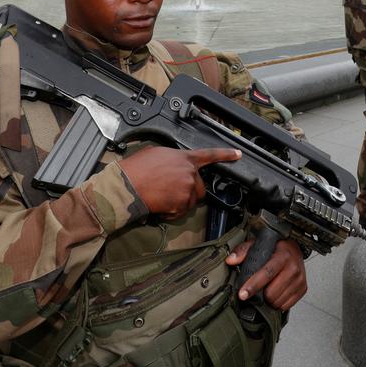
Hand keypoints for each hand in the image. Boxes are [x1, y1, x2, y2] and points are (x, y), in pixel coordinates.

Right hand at [119, 146, 239, 219]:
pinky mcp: (182, 203)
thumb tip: (175, 165)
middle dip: (190, 191)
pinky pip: (181, 212)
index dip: (226, 154)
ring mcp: (187, 188)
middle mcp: (190, 172)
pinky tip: (160, 205)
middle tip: (172, 191)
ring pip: (191, 201)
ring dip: (180, 203)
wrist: (127, 184)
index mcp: (185, 157)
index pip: (210, 155)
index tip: (238, 155)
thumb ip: (174, 159)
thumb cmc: (136, 169)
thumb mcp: (157, 153)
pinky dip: (172, 213)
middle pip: (200, 186)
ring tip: (162, 197)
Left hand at [227, 238, 306, 310]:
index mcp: (282, 255)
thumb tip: (230, 260)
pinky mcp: (303, 288)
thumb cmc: (274, 248)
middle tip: (257, 290)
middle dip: (261, 295)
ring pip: (278, 301)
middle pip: (272, 292)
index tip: (242, 294)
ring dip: (269, 300)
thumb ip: (242, 251)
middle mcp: (294, 267)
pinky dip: (278, 303)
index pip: (267, 273)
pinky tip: (275, 294)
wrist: (294, 248)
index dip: (253, 285)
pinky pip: (286, 305)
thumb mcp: (257, 245)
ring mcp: (300, 279)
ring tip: (267, 291)